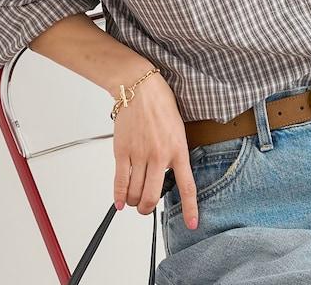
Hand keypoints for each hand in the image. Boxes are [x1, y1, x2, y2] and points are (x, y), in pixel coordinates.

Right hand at [112, 71, 198, 230]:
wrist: (140, 87)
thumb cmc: (160, 103)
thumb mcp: (178, 128)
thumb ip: (174, 152)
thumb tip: (168, 173)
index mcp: (178, 149)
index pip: (187, 186)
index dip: (189, 209)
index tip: (191, 224)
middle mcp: (159, 155)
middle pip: (153, 196)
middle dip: (149, 208)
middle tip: (147, 207)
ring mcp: (140, 154)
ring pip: (135, 193)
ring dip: (134, 202)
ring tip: (135, 199)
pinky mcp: (122, 151)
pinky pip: (120, 182)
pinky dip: (119, 196)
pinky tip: (120, 202)